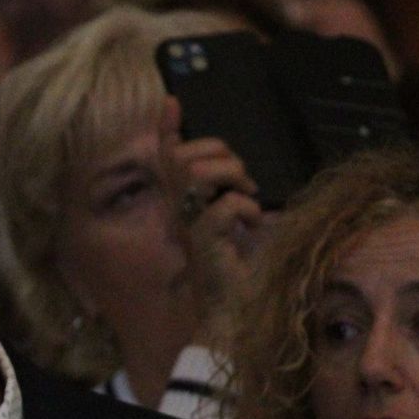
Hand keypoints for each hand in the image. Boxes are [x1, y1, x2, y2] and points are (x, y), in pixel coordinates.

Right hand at [159, 97, 264, 342]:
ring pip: (197, 173)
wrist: (236, 317)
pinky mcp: (203, 244)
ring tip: (250, 197)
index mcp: (186, 207)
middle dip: (220, 153)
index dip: (166, 129)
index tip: (171, 101)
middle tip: (245, 181)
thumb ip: (241, 201)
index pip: (167, 159)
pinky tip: (253, 225)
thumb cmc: (243, 274)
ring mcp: (188, 229)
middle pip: (183, 157)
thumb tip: (253, 183)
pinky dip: (245, 208)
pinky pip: (222, 206)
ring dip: (233, 176)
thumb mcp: (244, 226)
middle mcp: (180, 215)